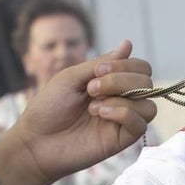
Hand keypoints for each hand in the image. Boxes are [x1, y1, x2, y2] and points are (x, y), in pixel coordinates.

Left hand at [0, 41, 155, 184]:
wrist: (36, 141)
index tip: (97, 71)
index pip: (140, 68)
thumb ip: (102, 63)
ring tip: (94, 106)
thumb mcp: (72, 77)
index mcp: (111, 83)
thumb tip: (128, 44)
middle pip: (147, 83)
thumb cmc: (49, 108)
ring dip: (121, 98)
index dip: (125, 65)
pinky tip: (100, 114)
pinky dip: (122, 113)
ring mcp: (123, 121)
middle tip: (92, 88)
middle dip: (121, 80)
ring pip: (148, 105)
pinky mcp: (122, 140)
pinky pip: (140, 124)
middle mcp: (122, 100)